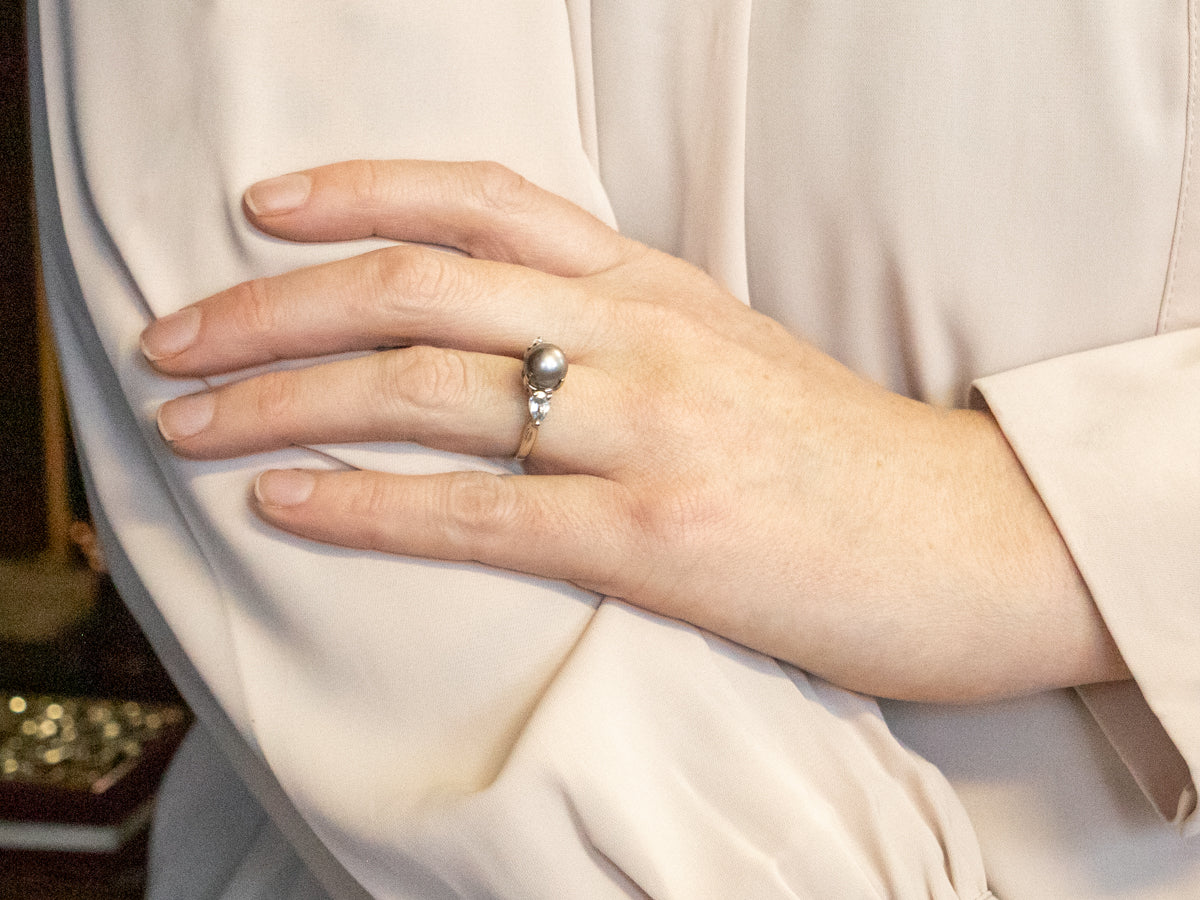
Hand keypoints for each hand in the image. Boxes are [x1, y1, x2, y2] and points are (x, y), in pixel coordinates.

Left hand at [141, 160, 1127, 701]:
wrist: (971, 538)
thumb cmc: (846, 455)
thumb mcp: (733, 353)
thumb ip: (626, 330)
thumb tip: (515, 341)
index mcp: (656, 286)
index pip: (483, 200)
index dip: (359, 191)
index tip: (265, 212)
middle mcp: (640, 337)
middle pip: (418, 286)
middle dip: (271, 305)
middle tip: (174, 333)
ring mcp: (645, 430)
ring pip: (425, 388)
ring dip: (283, 398)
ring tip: (190, 417)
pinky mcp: (655, 535)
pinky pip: (475, 512)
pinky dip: (363, 504)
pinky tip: (283, 501)